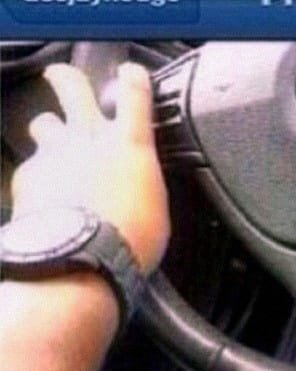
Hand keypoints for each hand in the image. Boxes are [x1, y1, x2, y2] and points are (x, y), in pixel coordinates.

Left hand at [10, 62, 169, 275]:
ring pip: (44, 125)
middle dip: (67, 79)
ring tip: (54, 153)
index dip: (133, 80)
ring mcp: (55, 155)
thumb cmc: (128, 242)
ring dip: (49, 133)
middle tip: (63, 80)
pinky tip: (44, 204)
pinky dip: (37, 184)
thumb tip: (138, 192)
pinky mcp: (28, 177)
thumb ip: (143, 188)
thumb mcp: (156, 214)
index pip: (135, 94)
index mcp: (130, 146)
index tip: (130, 75)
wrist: (82, 260)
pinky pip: (30, 171)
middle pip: (73, 87)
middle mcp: (89, 140)